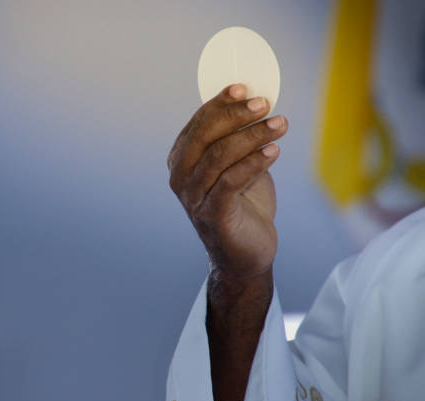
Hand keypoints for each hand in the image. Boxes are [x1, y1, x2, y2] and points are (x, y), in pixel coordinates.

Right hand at [167, 83, 287, 277]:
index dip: (219, 103)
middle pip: (204, 136)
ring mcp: (193, 198)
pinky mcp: (212, 215)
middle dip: (234, 115)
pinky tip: (274, 151)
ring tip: (280, 124)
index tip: (245, 87)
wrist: (246, 252)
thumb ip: (240, 139)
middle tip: (264, 103)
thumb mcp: (239, 165)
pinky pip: (230, 182)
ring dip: (252, 136)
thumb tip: (258, 104)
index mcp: (182, 159)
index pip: (198, 123)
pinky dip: (254, 162)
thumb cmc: (243, 204)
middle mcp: (181, 177)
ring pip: (219, 156)